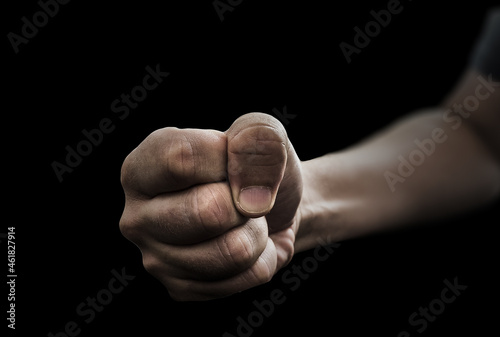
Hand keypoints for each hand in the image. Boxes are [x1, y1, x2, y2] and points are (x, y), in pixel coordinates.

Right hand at [119, 113, 302, 300]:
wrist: (270, 205)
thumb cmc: (254, 165)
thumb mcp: (261, 132)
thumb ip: (257, 141)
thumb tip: (249, 193)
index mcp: (142, 166)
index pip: (182, 160)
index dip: (228, 161)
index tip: (237, 163)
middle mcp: (137, 214)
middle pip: (207, 212)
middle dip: (246, 203)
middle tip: (244, 197)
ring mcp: (155, 257)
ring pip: (232, 251)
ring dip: (257, 232)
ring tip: (245, 220)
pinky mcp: (181, 288)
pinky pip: (245, 277)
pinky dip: (262, 258)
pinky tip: (245, 243)